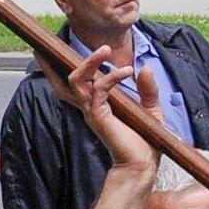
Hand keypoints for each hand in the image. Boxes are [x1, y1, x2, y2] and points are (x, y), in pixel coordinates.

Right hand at [62, 50, 155, 174]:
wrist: (143, 164)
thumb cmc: (144, 140)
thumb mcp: (150, 109)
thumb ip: (148, 88)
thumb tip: (144, 67)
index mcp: (97, 103)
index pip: (75, 83)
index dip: (65, 67)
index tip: (62, 50)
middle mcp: (90, 106)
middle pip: (66, 80)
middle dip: (58, 62)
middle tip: (59, 43)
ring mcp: (92, 111)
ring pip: (77, 81)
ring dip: (90, 62)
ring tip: (105, 50)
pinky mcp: (99, 116)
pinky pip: (99, 90)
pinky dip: (112, 77)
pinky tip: (128, 71)